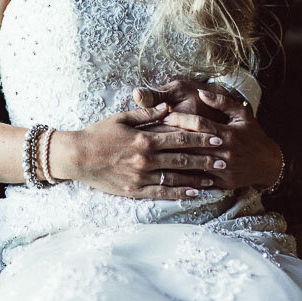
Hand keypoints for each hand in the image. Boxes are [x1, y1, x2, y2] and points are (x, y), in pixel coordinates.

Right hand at [73, 102, 230, 198]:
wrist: (76, 157)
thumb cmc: (98, 134)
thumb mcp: (121, 118)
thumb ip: (146, 114)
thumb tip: (167, 107)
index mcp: (145, 139)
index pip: (180, 138)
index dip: (201, 138)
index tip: (218, 138)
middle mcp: (146, 160)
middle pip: (183, 159)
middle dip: (206, 159)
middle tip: (225, 159)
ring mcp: (141, 177)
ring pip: (176, 178)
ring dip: (197, 179)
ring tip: (214, 179)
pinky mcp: (134, 191)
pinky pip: (161, 193)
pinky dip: (179, 194)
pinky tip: (192, 194)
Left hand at [137, 84, 282, 190]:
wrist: (268, 164)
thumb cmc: (252, 135)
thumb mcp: (242, 115)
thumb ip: (222, 102)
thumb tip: (201, 92)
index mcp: (229, 134)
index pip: (200, 124)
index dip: (181, 118)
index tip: (164, 114)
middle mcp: (226, 153)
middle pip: (192, 145)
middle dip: (171, 138)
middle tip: (151, 132)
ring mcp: (224, 170)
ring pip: (193, 165)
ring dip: (173, 158)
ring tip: (154, 152)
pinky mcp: (222, 184)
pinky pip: (198, 181)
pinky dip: (183, 177)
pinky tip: (166, 172)